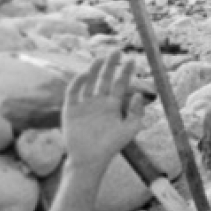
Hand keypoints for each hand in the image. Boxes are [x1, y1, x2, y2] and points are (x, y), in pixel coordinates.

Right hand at [62, 52, 145, 172]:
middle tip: (117, 51)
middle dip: (111, 65)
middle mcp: (99, 101)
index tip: (132, 59)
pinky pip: (73, 93)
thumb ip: (136, 112)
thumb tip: (139, 94)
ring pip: (90, 82)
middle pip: (105, 79)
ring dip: (95, 70)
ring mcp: (85, 104)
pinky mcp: (71, 109)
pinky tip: (85, 74)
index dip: (126, 71)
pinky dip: (78, 83)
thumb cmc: (111, 145)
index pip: (121, 84)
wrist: (90, 159)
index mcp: (113, 105)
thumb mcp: (129, 129)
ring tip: (101, 58)